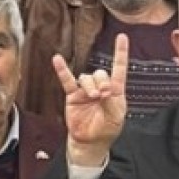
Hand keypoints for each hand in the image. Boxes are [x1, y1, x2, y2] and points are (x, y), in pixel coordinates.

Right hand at [55, 33, 127, 166]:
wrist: (91, 142)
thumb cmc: (106, 128)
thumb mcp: (115, 116)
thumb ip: (111, 101)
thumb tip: (103, 90)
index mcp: (115, 90)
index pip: (119, 68)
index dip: (120, 52)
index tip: (122, 37)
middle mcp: (100, 87)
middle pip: (100, 73)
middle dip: (102, 81)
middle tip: (103, 94)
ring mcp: (86, 90)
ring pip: (86, 78)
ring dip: (90, 85)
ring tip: (93, 96)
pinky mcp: (73, 96)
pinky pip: (67, 80)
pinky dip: (62, 70)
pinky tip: (57, 59)